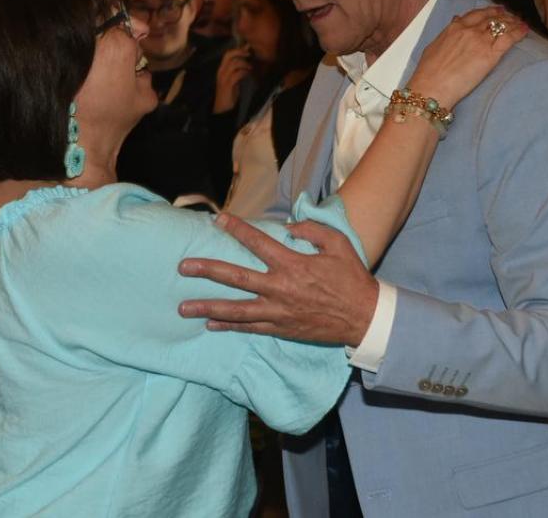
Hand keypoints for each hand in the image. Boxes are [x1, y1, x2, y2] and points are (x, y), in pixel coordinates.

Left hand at [178, 214, 378, 345]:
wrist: (364, 317)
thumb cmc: (351, 278)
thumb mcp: (338, 244)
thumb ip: (311, 230)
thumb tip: (288, 227)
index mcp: (292, 264)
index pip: (257, 243)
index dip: (237, 229)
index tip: (218, 220)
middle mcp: (280, 288)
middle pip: (236, 278)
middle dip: (207, 271)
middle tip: (183, 267)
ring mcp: (278, 312)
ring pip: (236, 310)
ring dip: (208, 307)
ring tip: (183, 308)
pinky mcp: (281, 329)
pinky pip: (250, 328)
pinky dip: (229, 326)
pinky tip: (210, 324)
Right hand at [213, 45, 252, 112]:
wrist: (222, 107)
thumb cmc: (229, 94)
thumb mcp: (233, 80)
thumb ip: (237, 71)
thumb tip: (247, 63)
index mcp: (221, 69)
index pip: (227, 54)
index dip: (237, 50)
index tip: (247, 49)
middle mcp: (221, 71)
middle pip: (229, 55)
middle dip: (240, 52)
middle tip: (249, 54)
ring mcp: (223, 78)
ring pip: (234, 64)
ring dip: (244, 64)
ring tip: (250, 68)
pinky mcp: (228, 84)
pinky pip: (237, 74)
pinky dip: (244, 73)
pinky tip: (248, 74)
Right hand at [408, 6, 525, 108]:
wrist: (432, 86)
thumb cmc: (428, 72)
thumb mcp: (434, 46)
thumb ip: (447, 33)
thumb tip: (455, 20)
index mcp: (454, 28)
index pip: (476, 14)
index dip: (489, 11)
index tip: (496, 11)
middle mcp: (469, 30)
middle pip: (492, 18)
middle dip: (504, 16)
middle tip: (512, 16)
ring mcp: (480, 41)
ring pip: (502, 26)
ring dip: (513, 23)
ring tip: (520, 23)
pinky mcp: (490, 55)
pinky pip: (508, 38)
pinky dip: (519, 32)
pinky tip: (525, 31)